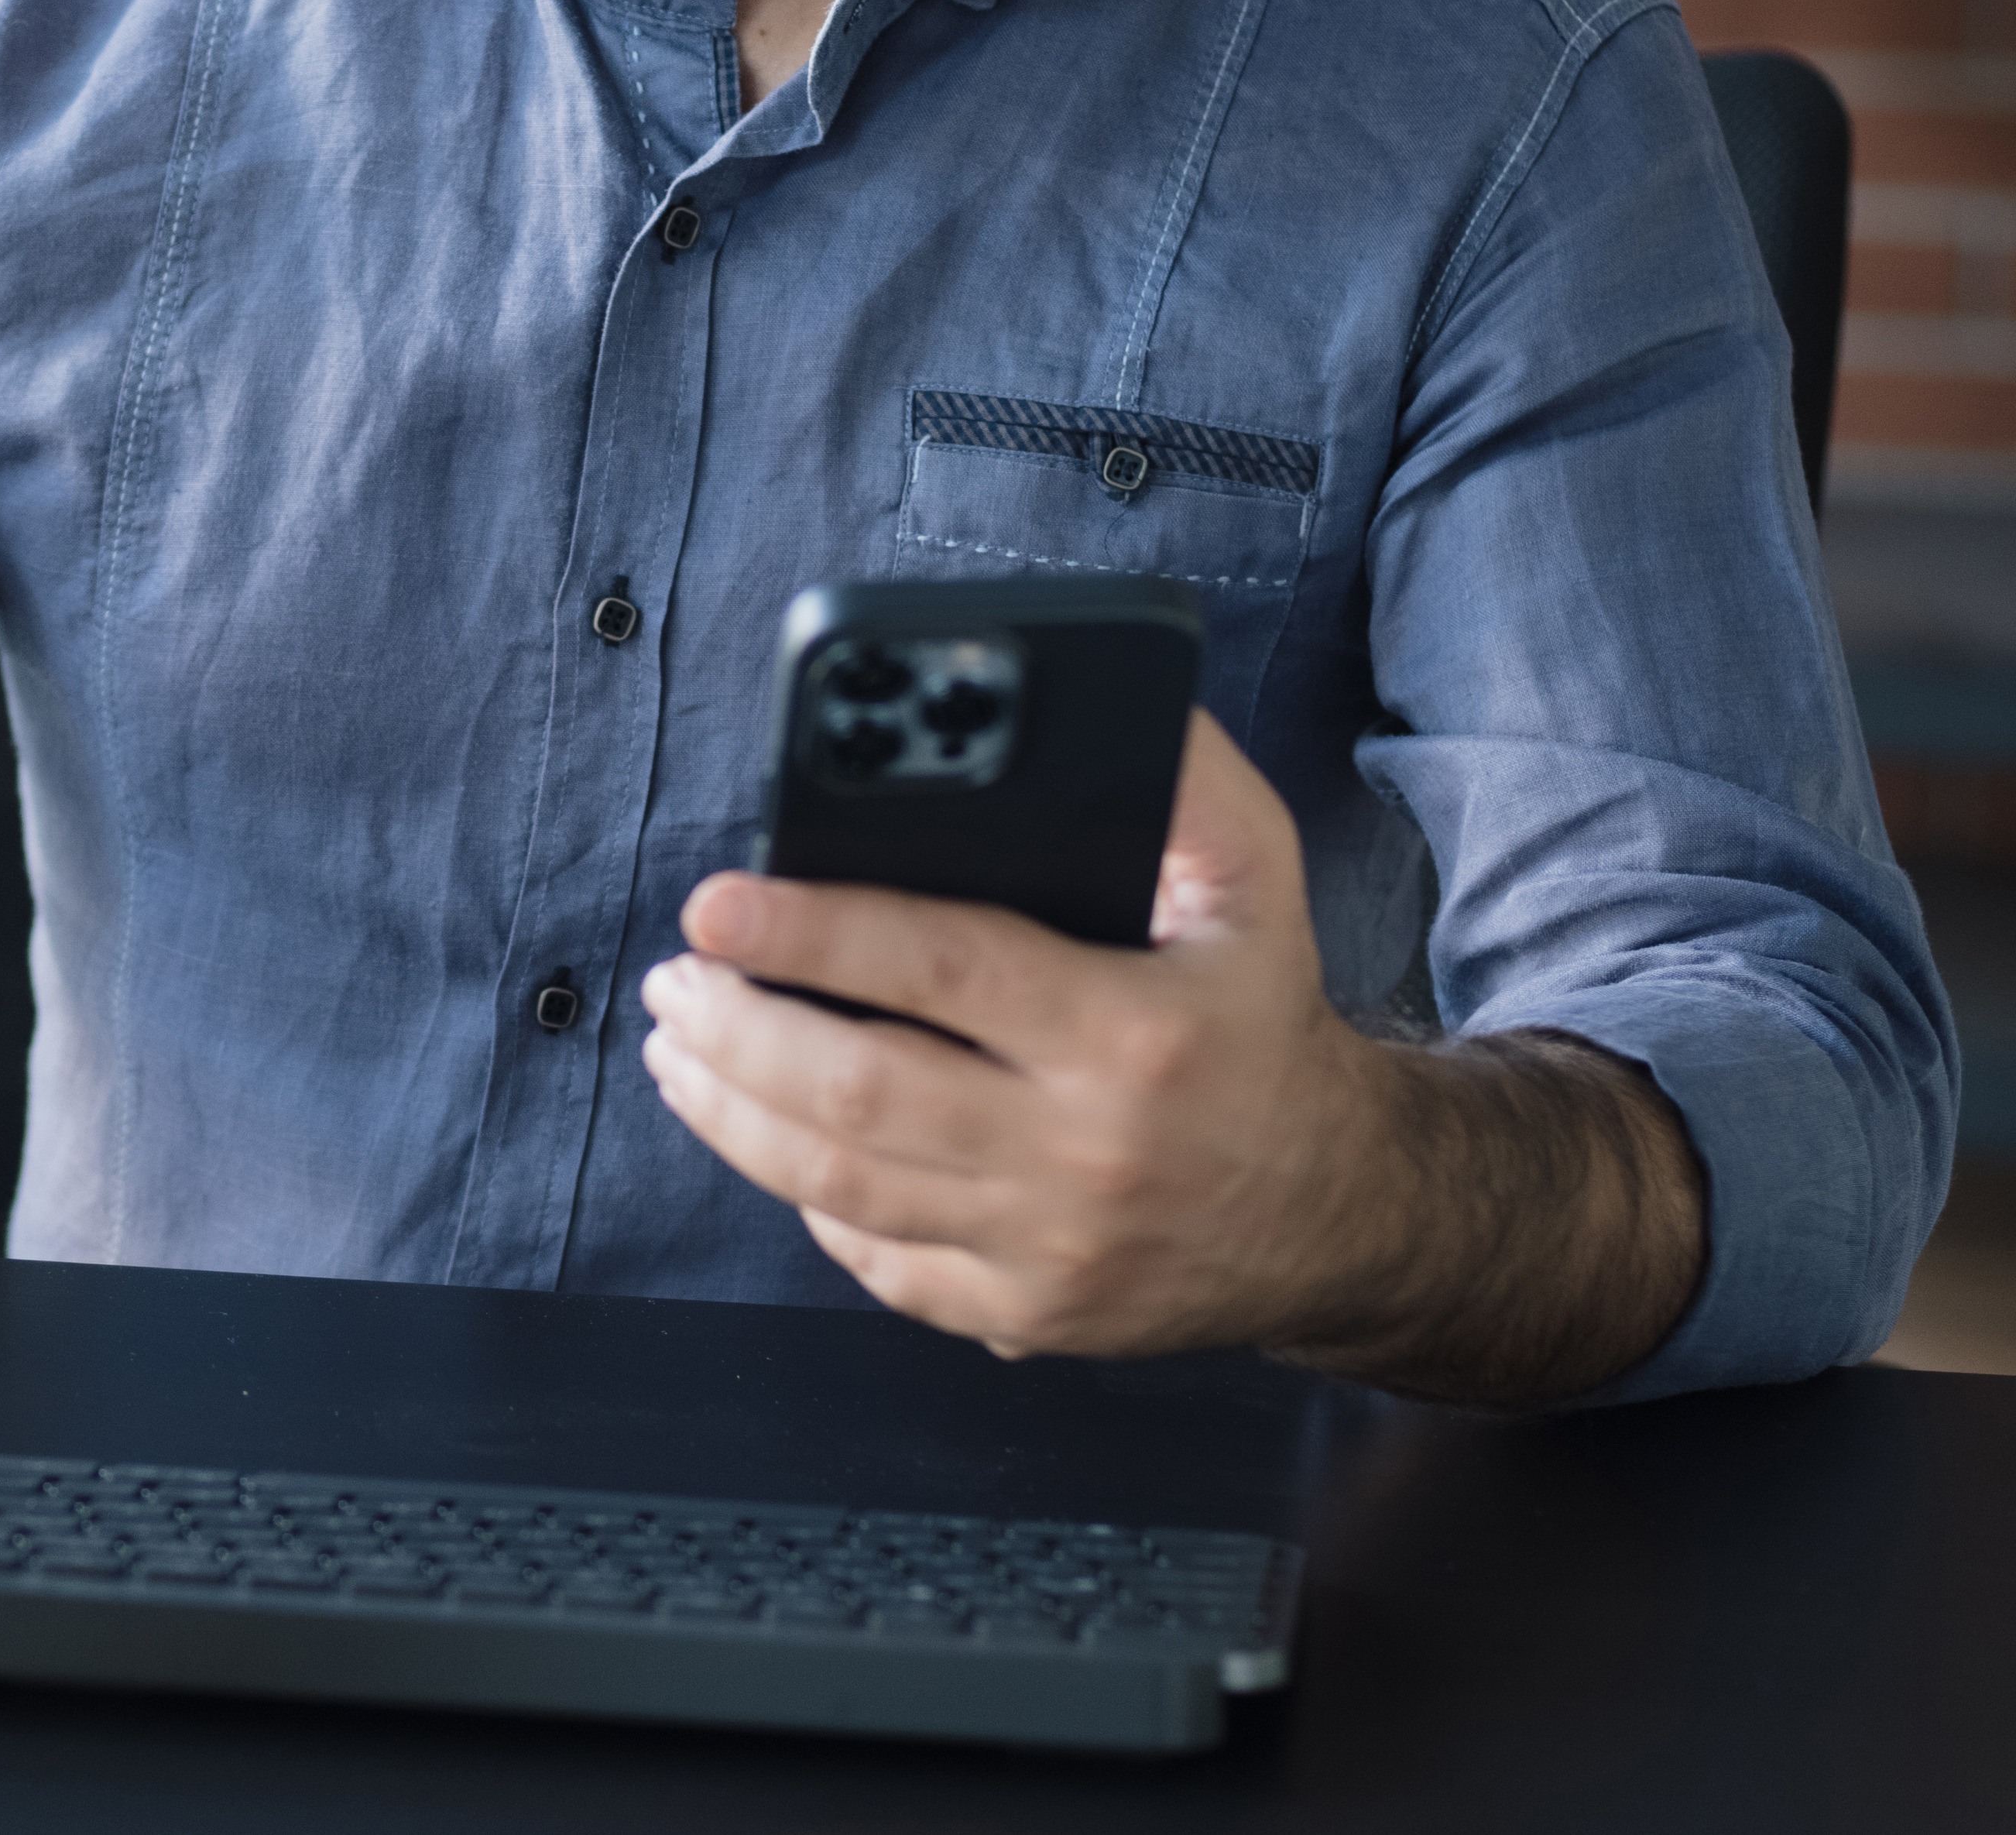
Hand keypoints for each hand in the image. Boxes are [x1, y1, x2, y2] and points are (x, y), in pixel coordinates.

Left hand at [639, 703, 1384, 1360]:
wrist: (1338, 1211)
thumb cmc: (1262, 1022)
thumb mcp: (1256, 881)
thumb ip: (1184, 782)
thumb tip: (1089, 700)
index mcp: (1134, 1031)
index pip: (937, 969)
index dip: (808, 933)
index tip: (713, 905)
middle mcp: (1085, 1151)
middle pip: (856, 1092)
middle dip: (734, 1028)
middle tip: (678, 979)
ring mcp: (1050, 1248)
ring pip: (838, 1185)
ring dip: (731, 1111)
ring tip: (679, 1046)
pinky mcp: (1027, 1315)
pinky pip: (878, 1260)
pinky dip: (804, 1197)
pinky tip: (764, 1135)